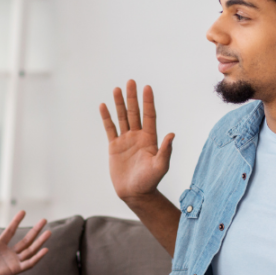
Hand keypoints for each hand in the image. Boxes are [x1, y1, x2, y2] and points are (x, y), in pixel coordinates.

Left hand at [0, 211, 50, 274]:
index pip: (11, 231)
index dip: (16, 221)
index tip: (23, 212)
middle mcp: (8, 254)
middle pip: (26, 240)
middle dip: (35, 230)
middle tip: (44, 220)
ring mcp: (12, 262)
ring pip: (30, 250)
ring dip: (40, 241)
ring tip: (49, 232)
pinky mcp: (15, 270)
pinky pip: (29, 263)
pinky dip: (38, 257)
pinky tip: (45, 249)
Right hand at [100, 80, 173, 204]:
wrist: (135, 193)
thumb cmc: (150, 181)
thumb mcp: (161, 167)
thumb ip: (165, 151)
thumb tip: (171, 134)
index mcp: (150, 139)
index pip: (149, 116)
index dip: (148, 102)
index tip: (147, 87)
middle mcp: (138, 136)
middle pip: (135, 112)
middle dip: (133, 97)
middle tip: (131, 81)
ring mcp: (126, 140)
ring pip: (122, 117)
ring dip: (119, 103)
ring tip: (117, 89)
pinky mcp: (114, 147)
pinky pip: (110, 129)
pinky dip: (107, 117)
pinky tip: (104, 106)